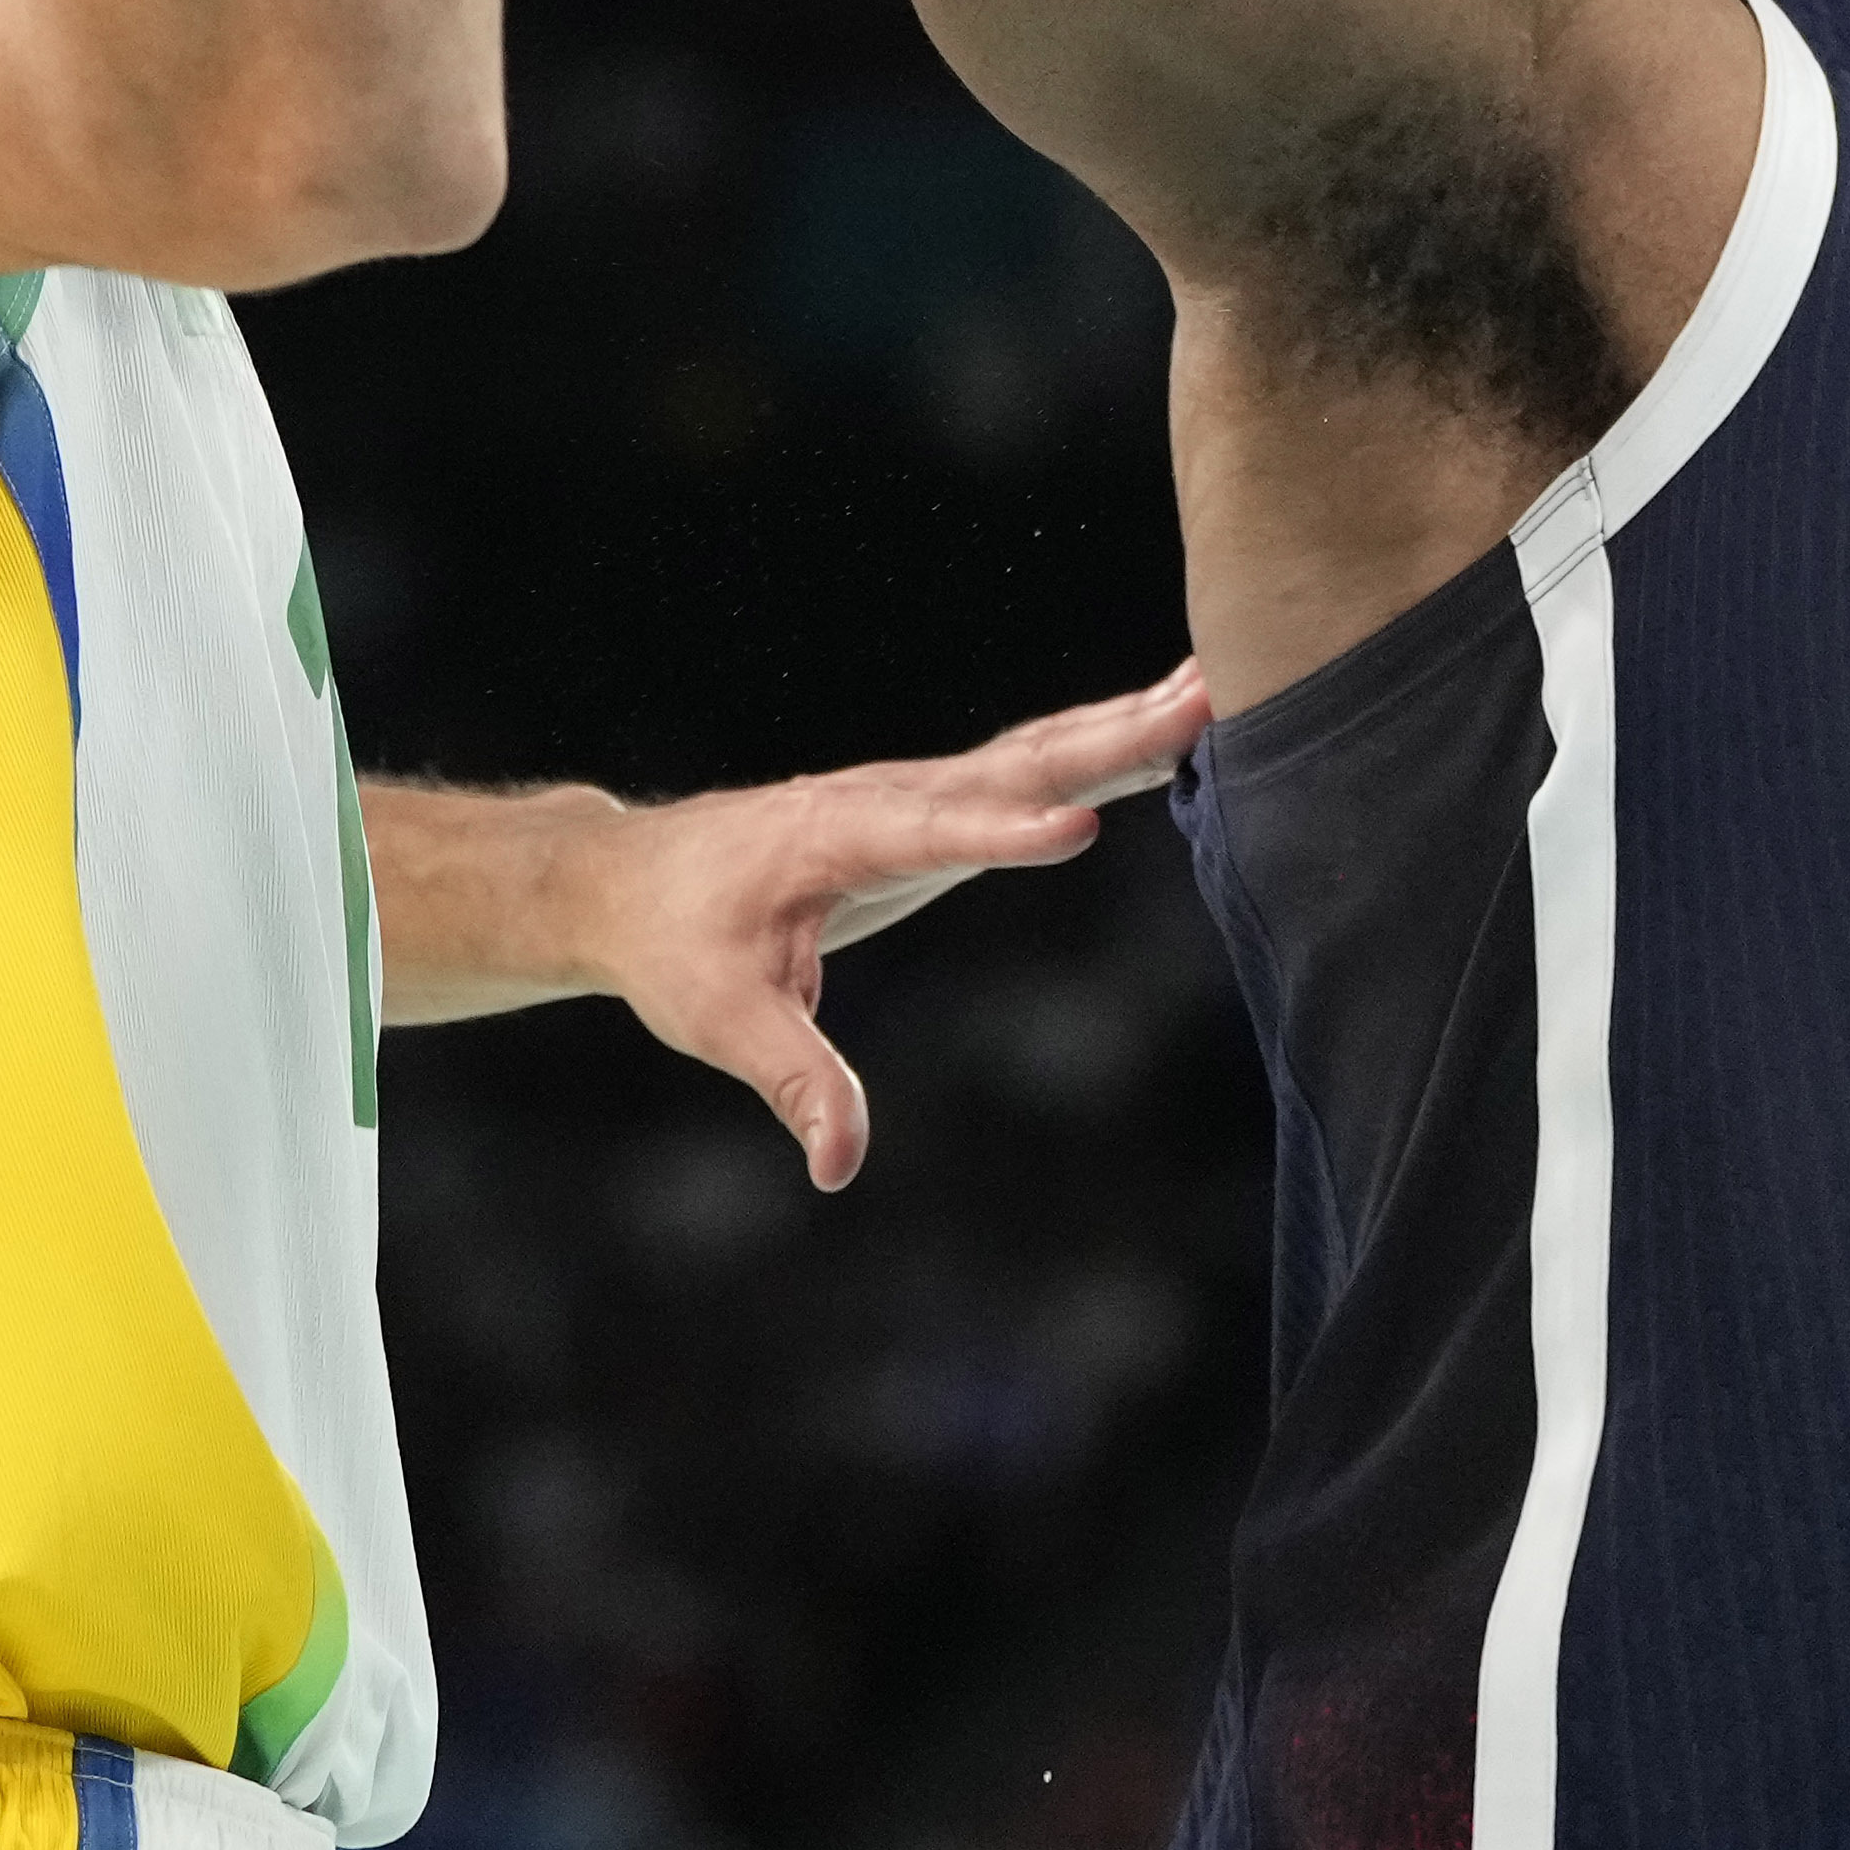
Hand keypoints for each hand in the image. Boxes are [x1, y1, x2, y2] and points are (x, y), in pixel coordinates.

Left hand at [573, 663, 1210, 1188]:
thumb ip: (792, 1079)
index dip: (1001, 833)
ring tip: (1215, 688)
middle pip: (1011, 764)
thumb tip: (839, 1161)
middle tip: (1200, 702)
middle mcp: (887, 796)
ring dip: (1125, 723)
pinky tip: (1168, 724)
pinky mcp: (938, 804)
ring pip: (1036, 751)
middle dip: (1106, 740)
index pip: (928, 831)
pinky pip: (1031, 767)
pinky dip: (1103, 742)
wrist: (635, 878)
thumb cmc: (674, 945)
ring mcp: (917, 792)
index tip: (1080, 827)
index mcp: (832, 836)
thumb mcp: (718, 1020)